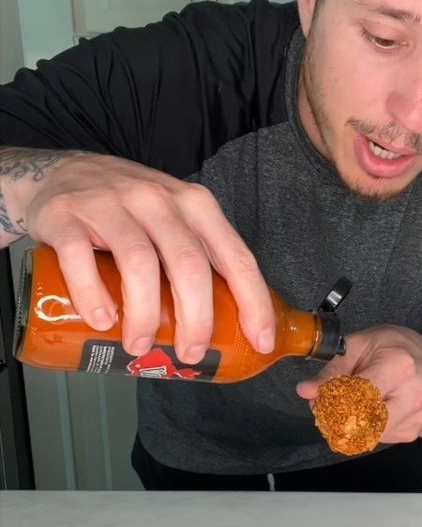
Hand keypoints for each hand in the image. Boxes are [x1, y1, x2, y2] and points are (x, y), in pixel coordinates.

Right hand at [15, 150, 274, 360]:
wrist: (57, 173)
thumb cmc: (128, 209)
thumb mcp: (174, 221)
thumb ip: (200, 259)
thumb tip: (229, 326)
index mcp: (194, 205)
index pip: (235, 256)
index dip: (253, 302)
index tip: (260, 341)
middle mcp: (157, 200)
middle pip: (189, 265)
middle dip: (196, 319)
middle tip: (190, 354)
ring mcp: (111, 205)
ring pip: (140, 264)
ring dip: (144, 316)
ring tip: (140, 346)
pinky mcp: (67, 216)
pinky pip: (81, 259)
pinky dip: (93, 296)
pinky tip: (102, 322)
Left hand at [296, 325, 421, 444]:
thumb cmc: (393, 347)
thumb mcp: (360, 344)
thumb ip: (332, 370)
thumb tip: (306, 390)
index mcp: (400, 366)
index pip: (361, 396)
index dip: (334, 402)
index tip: (319, 401)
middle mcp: (415, 393)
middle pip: (367, 423)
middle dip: (341, 420)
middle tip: (326, 410)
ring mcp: (419, 415)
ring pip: (371, 435)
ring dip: (352, 426)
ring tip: (348, 406)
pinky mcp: (415, 430)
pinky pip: (381, 438)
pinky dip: (368, 428)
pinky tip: (369, 411)